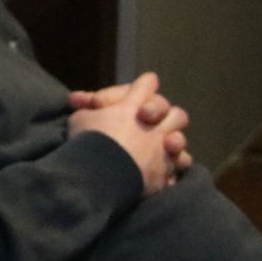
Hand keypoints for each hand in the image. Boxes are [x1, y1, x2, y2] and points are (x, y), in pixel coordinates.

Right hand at [67, 72, 189, 195]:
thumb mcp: (80, 119)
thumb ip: (90, 111)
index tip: (139, 89)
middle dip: (165, 116)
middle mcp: (156, 127)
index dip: (143, 85)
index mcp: (135, 106)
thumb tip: (85, 106)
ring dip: (173, 144)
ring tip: (160, 148)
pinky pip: (174, 172)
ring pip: (181, 142)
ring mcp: (163, 152)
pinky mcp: (164, 176)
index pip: (147, 84)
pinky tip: (155, 173)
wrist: (101, 175)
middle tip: (147, 121)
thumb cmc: (90, 140)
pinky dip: (166, 173)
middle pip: (176, 113)